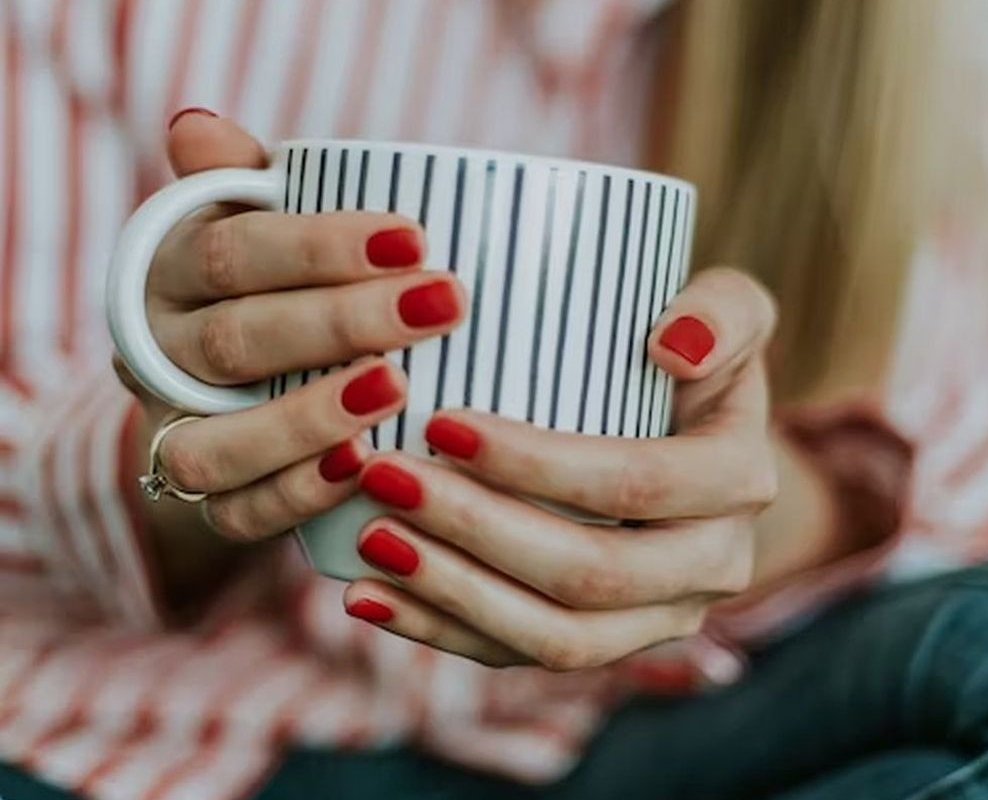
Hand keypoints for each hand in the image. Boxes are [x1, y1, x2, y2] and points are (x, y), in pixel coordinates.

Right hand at [113, 111, 464, 607]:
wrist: (232, 382)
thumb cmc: (272, 281)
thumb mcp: (257, 221)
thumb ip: (241, 181)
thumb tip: (198, 126)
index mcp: (169, 273)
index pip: (231, 253)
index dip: (318, 246)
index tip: (415, 236)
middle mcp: (158, 355)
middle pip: (236, 341)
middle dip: (341, 322)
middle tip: (440, 304)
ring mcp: (177, 432)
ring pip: (215, 442)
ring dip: (307, 417)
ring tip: (397, 388)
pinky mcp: (209, 500)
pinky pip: (236, 511)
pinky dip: (296, 494)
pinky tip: (362, 467)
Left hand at [342, 267, 777, 669]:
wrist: (693, 443)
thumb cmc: (687, 360)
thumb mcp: (729, 311)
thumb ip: (722, 310)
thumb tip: (673, 344)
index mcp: (737, 482)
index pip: (635, 484)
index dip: (537, 464)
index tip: (440, 423)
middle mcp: (711, 566)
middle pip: (590, 576)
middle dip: (478, 530)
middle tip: (386, 478)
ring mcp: (658, 619)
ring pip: (557, 638)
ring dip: (454, 593)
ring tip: (371, 541)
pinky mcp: (605, 644)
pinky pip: (523, 658)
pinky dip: (442, 632)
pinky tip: (370, 597)